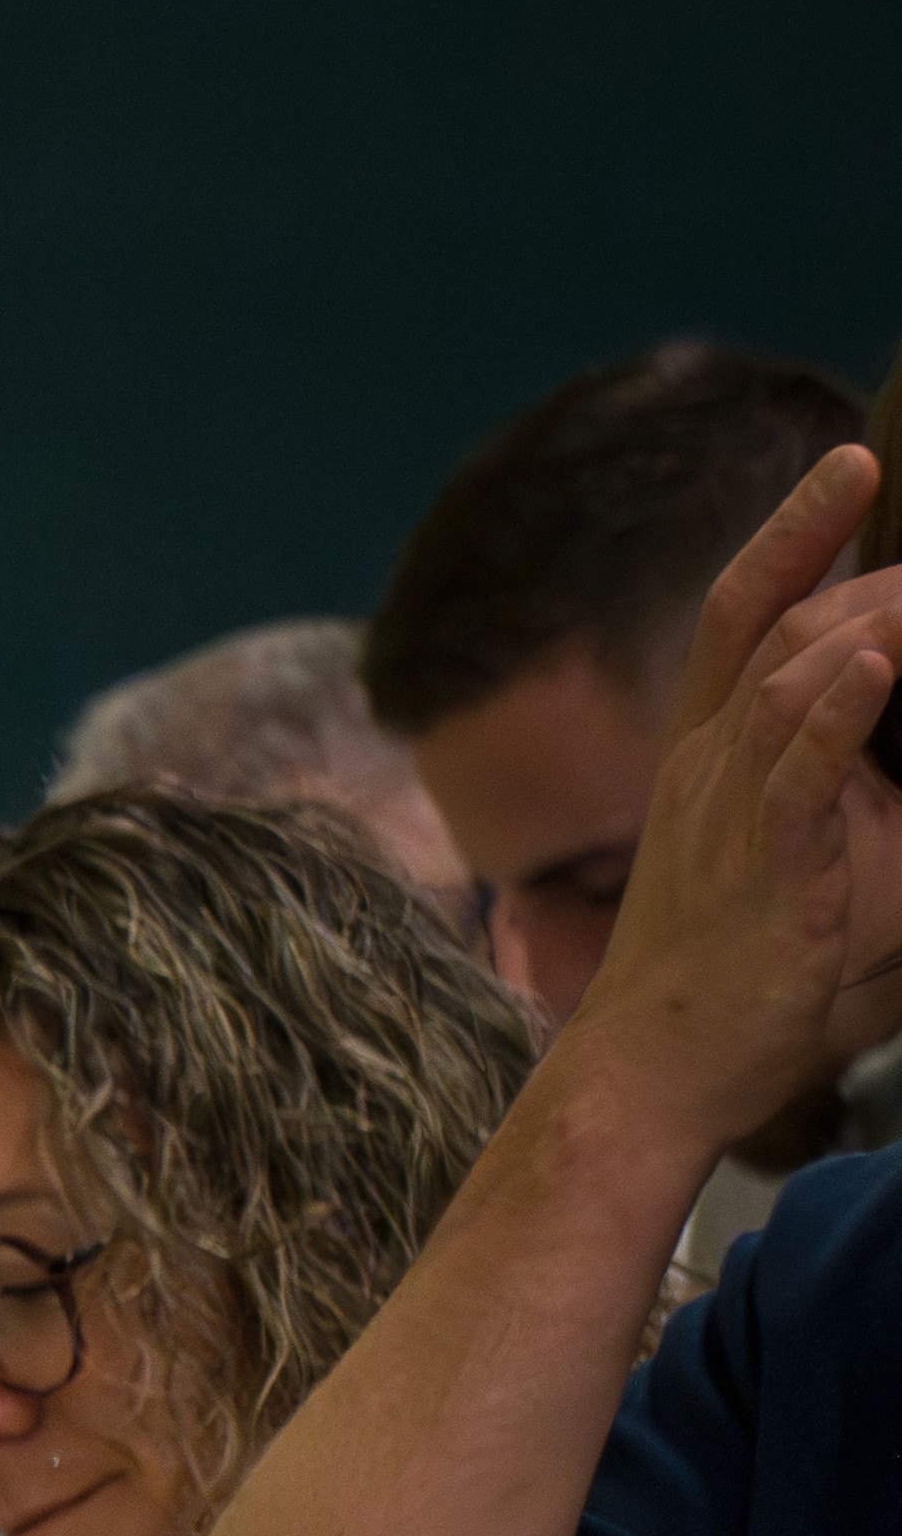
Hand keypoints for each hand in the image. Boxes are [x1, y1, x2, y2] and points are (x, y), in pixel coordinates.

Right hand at [567, 444, 901, 1159]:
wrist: (656, 1074)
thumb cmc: (746, 985)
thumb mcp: (818, 860)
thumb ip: (873, 797)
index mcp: (714, 753)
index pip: (742, 613)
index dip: (795, 530)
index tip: (852, 462)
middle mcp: (711, 763)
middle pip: (789, 625)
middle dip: (867, 566)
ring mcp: (730, 809)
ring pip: (793, 675)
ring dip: (877, 620)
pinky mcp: (761, 864)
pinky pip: (799, 771)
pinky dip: (840, 711)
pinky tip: (882, 663)